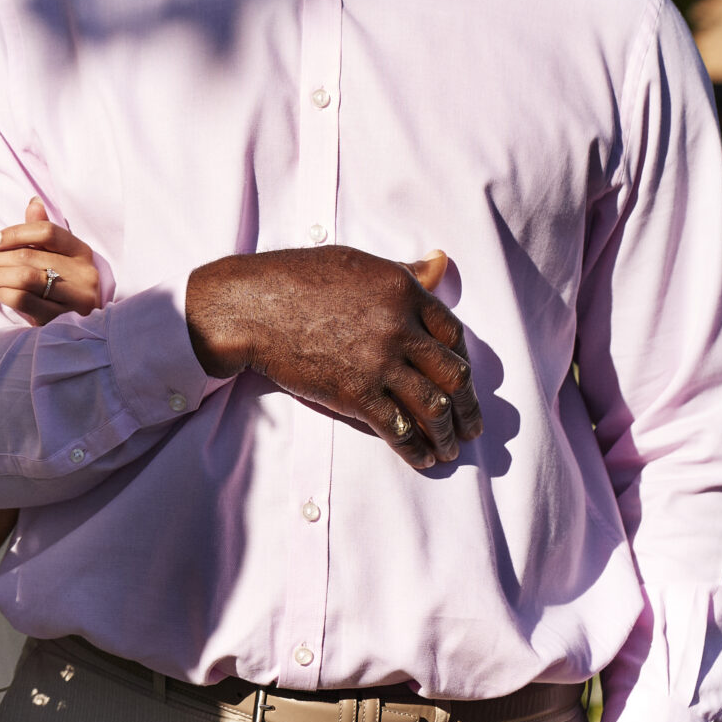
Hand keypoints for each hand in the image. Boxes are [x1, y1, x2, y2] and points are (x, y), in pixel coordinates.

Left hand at [0, 197, 98, 320]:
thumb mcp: (57, 257)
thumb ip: (42, 232)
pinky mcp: (63, 320)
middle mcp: (83, 274)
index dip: (14, 233)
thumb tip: (34, 202)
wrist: (84, 328)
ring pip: (25, 279)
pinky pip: (25, 302)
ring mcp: (76, 299)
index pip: (46, 231)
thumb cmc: (65, 285)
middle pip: (30, 257)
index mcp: (81, 252)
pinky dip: (4, 294)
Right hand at [183, 247, 478, 467]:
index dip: (462, 359)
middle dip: (468, 407)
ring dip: (448, 434)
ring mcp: (379, 363)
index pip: (453, 333)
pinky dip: (416, 449)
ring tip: (450, 448)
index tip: (462, 379)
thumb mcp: (356, 263)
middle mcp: (399, 327)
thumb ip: (403, 270)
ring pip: (433, 407)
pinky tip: (423, 459)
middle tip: (471, 426)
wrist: (250, 306)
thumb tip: (441, 262)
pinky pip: (399, 429)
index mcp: (403, 291)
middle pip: (453, 375)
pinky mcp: (355, 394)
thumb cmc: (296, 277)